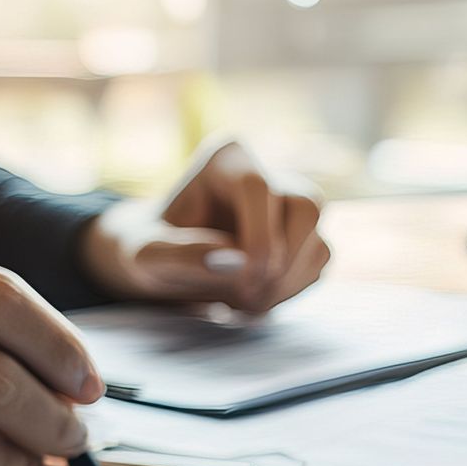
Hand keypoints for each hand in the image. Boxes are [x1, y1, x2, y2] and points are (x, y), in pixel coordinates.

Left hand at [81, 138, 327, 313]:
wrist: (163, 266)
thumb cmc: (150, 252)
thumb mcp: (146, 257)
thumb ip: (181, 255)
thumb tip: (235, 261)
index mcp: (225, 161)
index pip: (260, 186)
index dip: (259, 236)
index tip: (241, 279)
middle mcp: (266, 174)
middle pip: (306, 206)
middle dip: (284, 259)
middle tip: (247, 295)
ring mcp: (290, 206)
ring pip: (318, 238)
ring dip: (289, 281)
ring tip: (247, 304)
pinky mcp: (304, 237)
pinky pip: (319, 262)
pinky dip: (293, 290)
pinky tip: (258, 299)